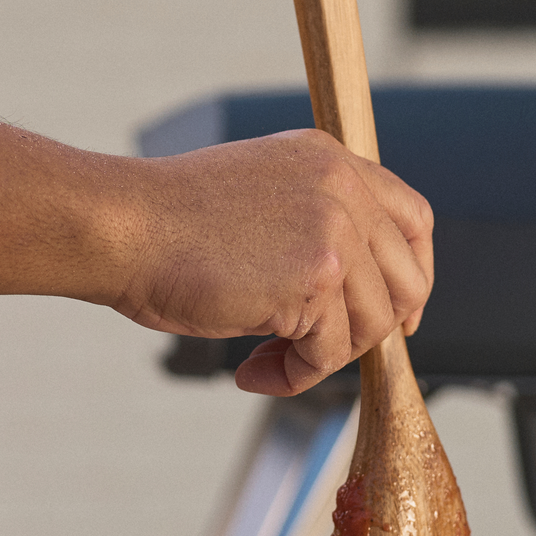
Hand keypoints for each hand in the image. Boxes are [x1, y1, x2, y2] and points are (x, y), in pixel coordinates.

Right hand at [106, 130, 433, 396]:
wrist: (122, 226)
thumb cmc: (165, 223)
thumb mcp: (257, 196)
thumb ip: (309, 222)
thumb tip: (345, 291)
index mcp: (330, 160)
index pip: (413, 218)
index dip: (412, 273)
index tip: (397, 315)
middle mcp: (342, 187)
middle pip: (405, 280)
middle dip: (369, 330)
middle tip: (317, 352)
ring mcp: (334, 229)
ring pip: (370, 325)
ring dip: (318, 358)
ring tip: (264, 361)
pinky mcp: (317, 276)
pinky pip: (329, 353)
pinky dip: (292, 376)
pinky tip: (251, 371)